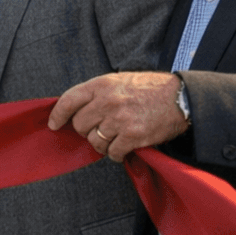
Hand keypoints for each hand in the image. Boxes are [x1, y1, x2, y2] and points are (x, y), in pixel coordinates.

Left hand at [47, 71, 188, 161]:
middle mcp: (107, 101)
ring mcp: (119, 119)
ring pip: (94, 141)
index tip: (54, 124)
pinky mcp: (132, 136)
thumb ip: (98, 93)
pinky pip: (112, 152)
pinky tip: (124, 147)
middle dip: (86, 131)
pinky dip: (115, 154)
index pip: (68, 100)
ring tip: (115, 138)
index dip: (58, 115)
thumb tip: (77, 110)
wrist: (181, 98)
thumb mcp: (120, 80)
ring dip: (102, 144)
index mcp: (102, 84)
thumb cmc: (151, 88)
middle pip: (80, 125)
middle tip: (100, 129)